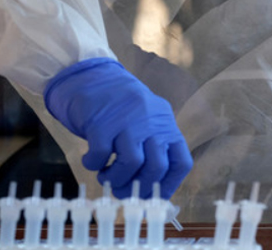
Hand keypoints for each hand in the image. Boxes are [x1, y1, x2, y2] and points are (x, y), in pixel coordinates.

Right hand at [45, 58, 192, 198]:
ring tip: (105, 176)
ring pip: (131, 164)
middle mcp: (151, 122)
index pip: (181, 162)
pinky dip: (94, 164)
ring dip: (116, 178)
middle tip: (123, 190)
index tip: (153, 196)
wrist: (91, 75)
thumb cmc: (119, 105)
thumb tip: (150, 187)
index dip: (168, 185)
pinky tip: (91, 159)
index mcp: (166, 124)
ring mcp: (127, 121)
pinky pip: (100, 155)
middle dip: (139, 187)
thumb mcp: (147, 120)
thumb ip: (153, 146)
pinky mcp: (102, 122)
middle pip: (157, 167)